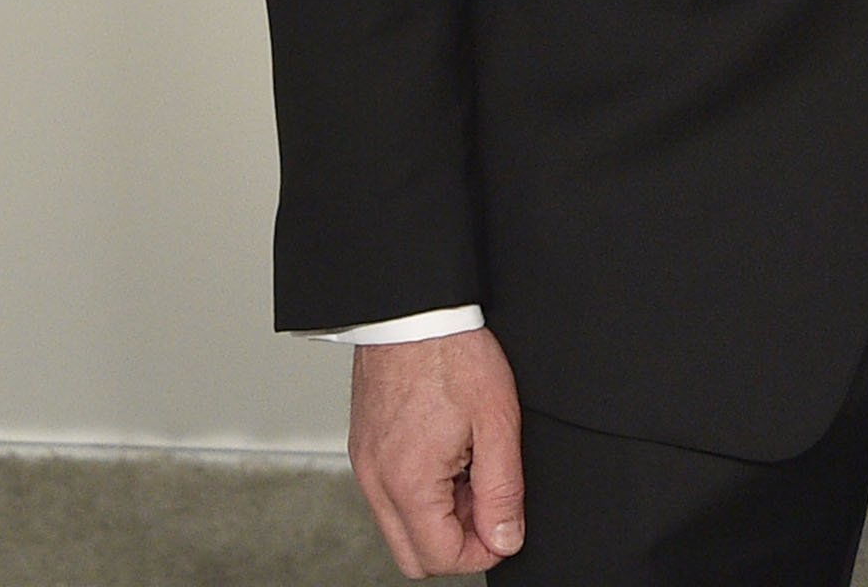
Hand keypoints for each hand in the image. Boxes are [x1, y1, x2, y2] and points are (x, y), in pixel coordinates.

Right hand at [350, 327, 525, 575]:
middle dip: (456, 543)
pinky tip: (445, 455)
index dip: (483, 551)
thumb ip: (502, 489)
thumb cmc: (452, 352)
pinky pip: (388, 497)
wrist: (411, 309)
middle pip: (414, 557)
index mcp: (408, 481)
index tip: (504, 526)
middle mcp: (376, 480)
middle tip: (486, 501)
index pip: (441, 557)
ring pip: (400, 528)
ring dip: (438, 516)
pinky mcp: (362, 449)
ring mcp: (364, 465)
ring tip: (466, 468)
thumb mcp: (497, 421)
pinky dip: (419, 493)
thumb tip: (505, 538)